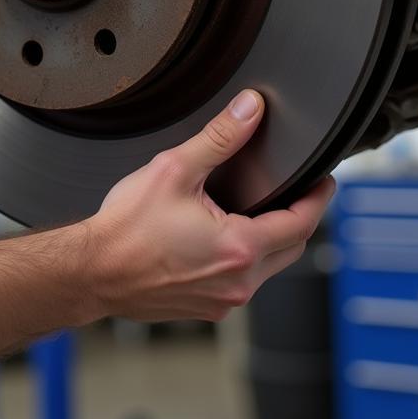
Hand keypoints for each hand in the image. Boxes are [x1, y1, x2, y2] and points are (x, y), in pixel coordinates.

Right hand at [86, 90, 335, 321]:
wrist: (92, 273)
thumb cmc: (126, 229)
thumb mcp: (175, 171)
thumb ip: (219, 139)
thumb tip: (251, 109)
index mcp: (240, 248)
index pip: (302, 222)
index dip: (319, 198)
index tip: (325, 180)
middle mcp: (239, 283)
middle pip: (292, 248)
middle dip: (299, 218)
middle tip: (297, 191)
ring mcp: (223, 301)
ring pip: (268, 268)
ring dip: (270, 240)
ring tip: (257, 209)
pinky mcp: (206, 309)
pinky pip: (241, 282)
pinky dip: (243, 259)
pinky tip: (222, 238)